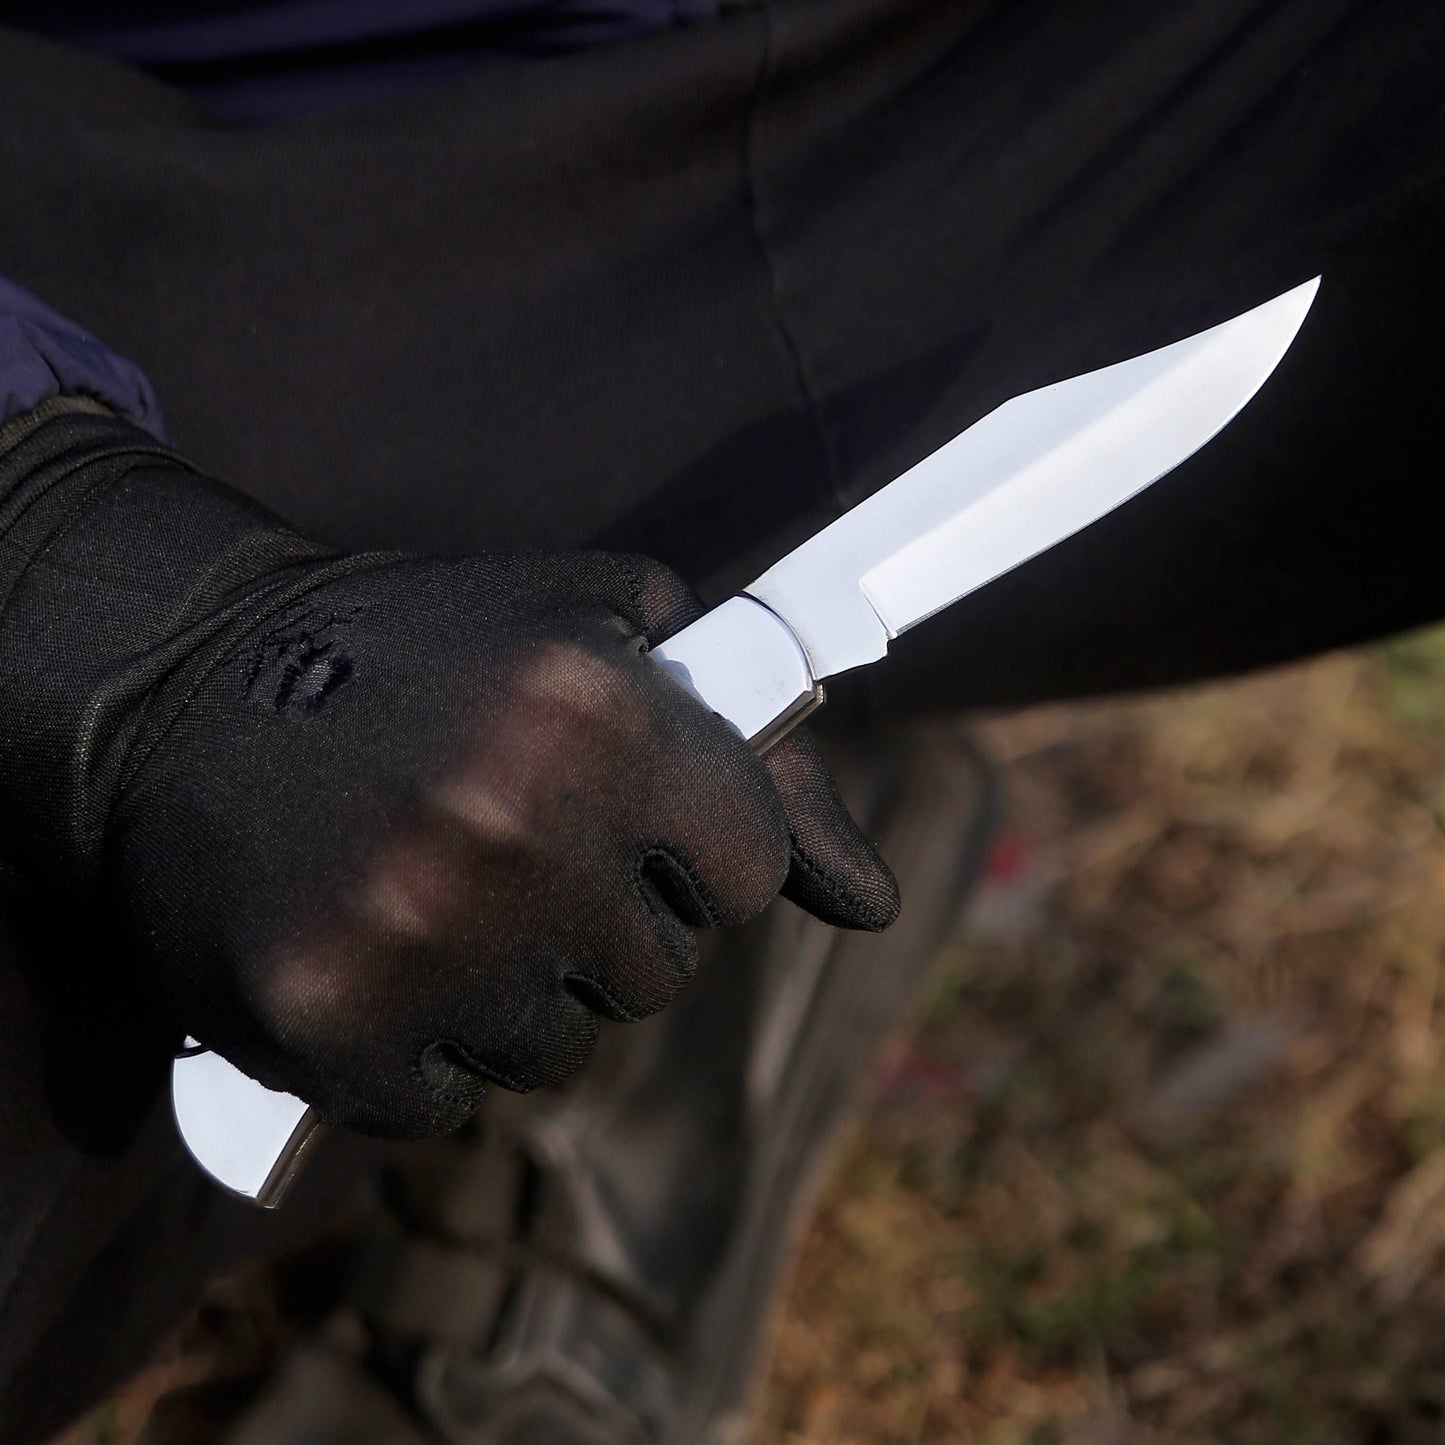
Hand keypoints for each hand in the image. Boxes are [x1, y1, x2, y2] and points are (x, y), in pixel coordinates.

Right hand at [0, 408, 896, 1136]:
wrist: (185, 686)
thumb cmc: (419, 656)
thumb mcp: (595, 645)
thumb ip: (760, 765)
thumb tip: (875, 900)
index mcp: (600, 715)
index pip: (753, 874)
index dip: (702, 858)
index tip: (645, 837)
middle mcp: (517, 828)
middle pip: (662, 972)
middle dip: (610, 923)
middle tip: (515, 852)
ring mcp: (417, 940)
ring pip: (559, 1048)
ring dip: (519, 991)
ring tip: (441, 897)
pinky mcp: (326, 1030)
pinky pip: (447, 1101)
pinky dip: (424, 1048)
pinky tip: (378, 953)